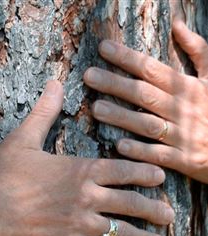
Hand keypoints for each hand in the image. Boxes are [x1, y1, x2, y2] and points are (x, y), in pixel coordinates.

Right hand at [0, 81, 174, 235]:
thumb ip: (45, 111)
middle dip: (155, 210)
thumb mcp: (23, 138)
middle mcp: (87, 198)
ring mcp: (79, 225)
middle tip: (170, 216)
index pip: (124, 170)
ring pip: (122, 234)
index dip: (146, 172)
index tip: (161, 177)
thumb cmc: (2, 174)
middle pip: (132, 204)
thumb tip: (54, 82)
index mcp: (80, 170)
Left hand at [83, 20, 207, 182]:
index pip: (152, 69)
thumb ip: (198, 50)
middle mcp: (184, 109)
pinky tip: (120, 146)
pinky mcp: (185, 160)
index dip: (127, 58)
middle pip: (144, 94)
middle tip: (88, 76)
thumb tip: (177, 24)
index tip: (103, 48)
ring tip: (96, 108)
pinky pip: (160, 155)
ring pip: (148, 124)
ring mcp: (184, 135)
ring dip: (122, 117)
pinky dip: (141, 151)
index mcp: (188, 88)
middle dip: (116, 84)